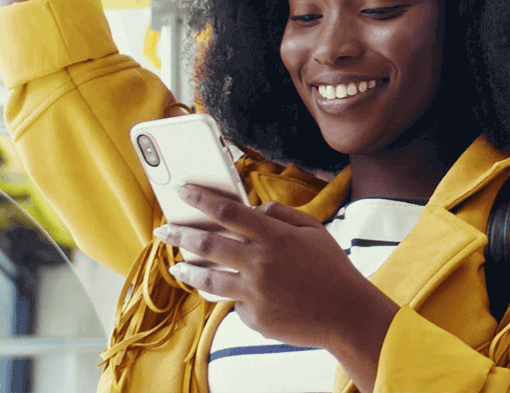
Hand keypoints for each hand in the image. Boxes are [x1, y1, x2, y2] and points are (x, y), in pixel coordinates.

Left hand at [154, 184, 397, 352]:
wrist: (347, 314)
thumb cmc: (331, 267)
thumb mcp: (312, 229)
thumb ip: (279, 214)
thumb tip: (251, 210)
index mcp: (274, 236)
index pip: (227, 211)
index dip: (200, 199)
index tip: (181, 191)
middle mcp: (259, 264)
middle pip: (207, 245)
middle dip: (180, 235)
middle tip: (162, 230)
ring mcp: (255, 294)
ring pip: (208, 280)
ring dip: (188, 272)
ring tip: (177, 268)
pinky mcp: (254, 319)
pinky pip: (235, 303)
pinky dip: (234, 296)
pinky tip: (241, 293)